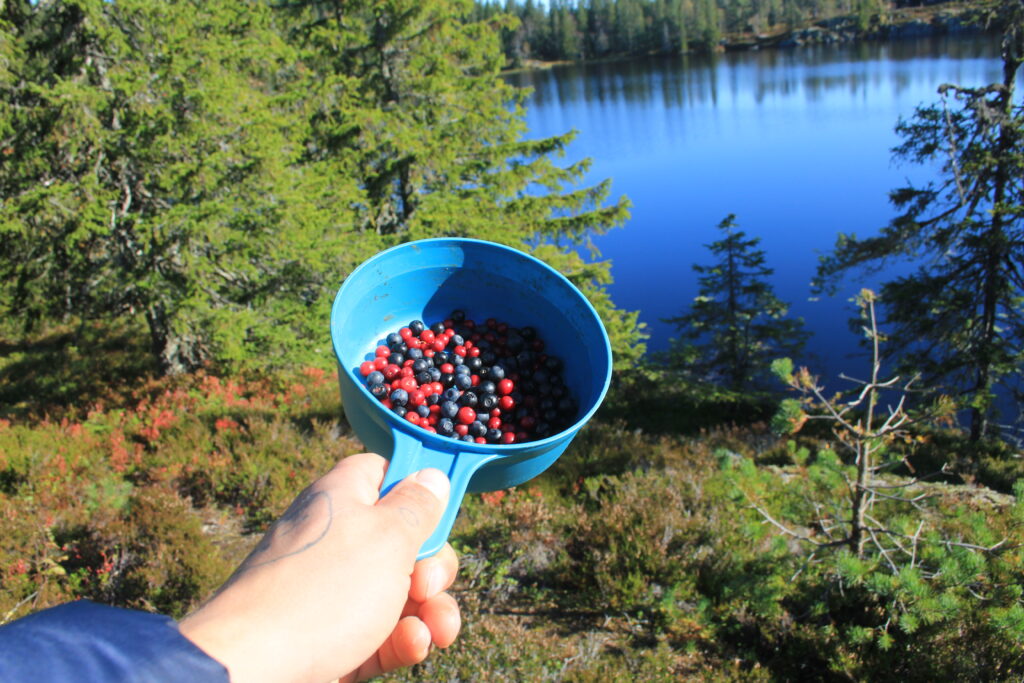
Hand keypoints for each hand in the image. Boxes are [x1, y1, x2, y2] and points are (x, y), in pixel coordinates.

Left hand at [178, 453, 460, 682]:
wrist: (251, 669)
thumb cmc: (322, 591)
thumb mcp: (386, 537)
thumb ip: (417, 507)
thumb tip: (431, 475)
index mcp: (343, 498)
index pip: (386, 473)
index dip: (418, 488)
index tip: (442, 511)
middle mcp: (337, 540)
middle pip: (405, 542)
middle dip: (435, 567)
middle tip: (428, 584)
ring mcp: (332, 593)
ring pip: (400, 594)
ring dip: (430, 611)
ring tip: (438, 631)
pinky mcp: (333, 639)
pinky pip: (381, 633)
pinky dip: (403, 640)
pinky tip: (412, 646)